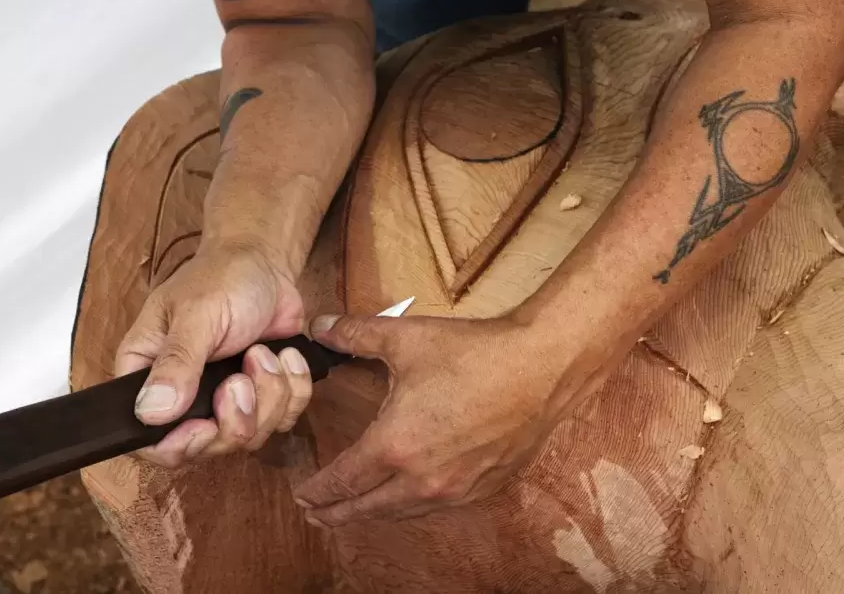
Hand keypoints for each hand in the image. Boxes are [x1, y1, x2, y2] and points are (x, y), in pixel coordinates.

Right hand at [114, 241, 311, 467]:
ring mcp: (225, 401)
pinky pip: (283, 420)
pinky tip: (287, 356)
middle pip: (206, 448)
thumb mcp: (197, 315)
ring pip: (250, 437)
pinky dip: (293, 389)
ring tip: (264, 352)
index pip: (149, 441)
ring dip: (269, 396)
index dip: (180, 446)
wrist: (265, 263)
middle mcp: (183, 396)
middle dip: (237, 418)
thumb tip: (150, 413)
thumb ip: (176, 363)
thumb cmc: (222, 278)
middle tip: (243, 376)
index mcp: (148, 375)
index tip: (206, 425)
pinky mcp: (263, 397)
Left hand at [293, 313, 599, 525]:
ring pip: (402, 512)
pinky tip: (409, 498)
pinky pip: (438, 506)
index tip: (302, 495)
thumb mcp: (404, 337)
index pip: (343, 480)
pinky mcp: (484, 486)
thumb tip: (317, 326)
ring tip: (357, 511)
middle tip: (316, 516)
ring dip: (374, 513)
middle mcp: (421, 478)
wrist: (542, 367)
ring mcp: (456, 488)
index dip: (318, 490)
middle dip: (336, 513)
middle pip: (367, 508)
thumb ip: (354, 334)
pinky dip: (412, 506)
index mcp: (394, 445)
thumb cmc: (474, 353)